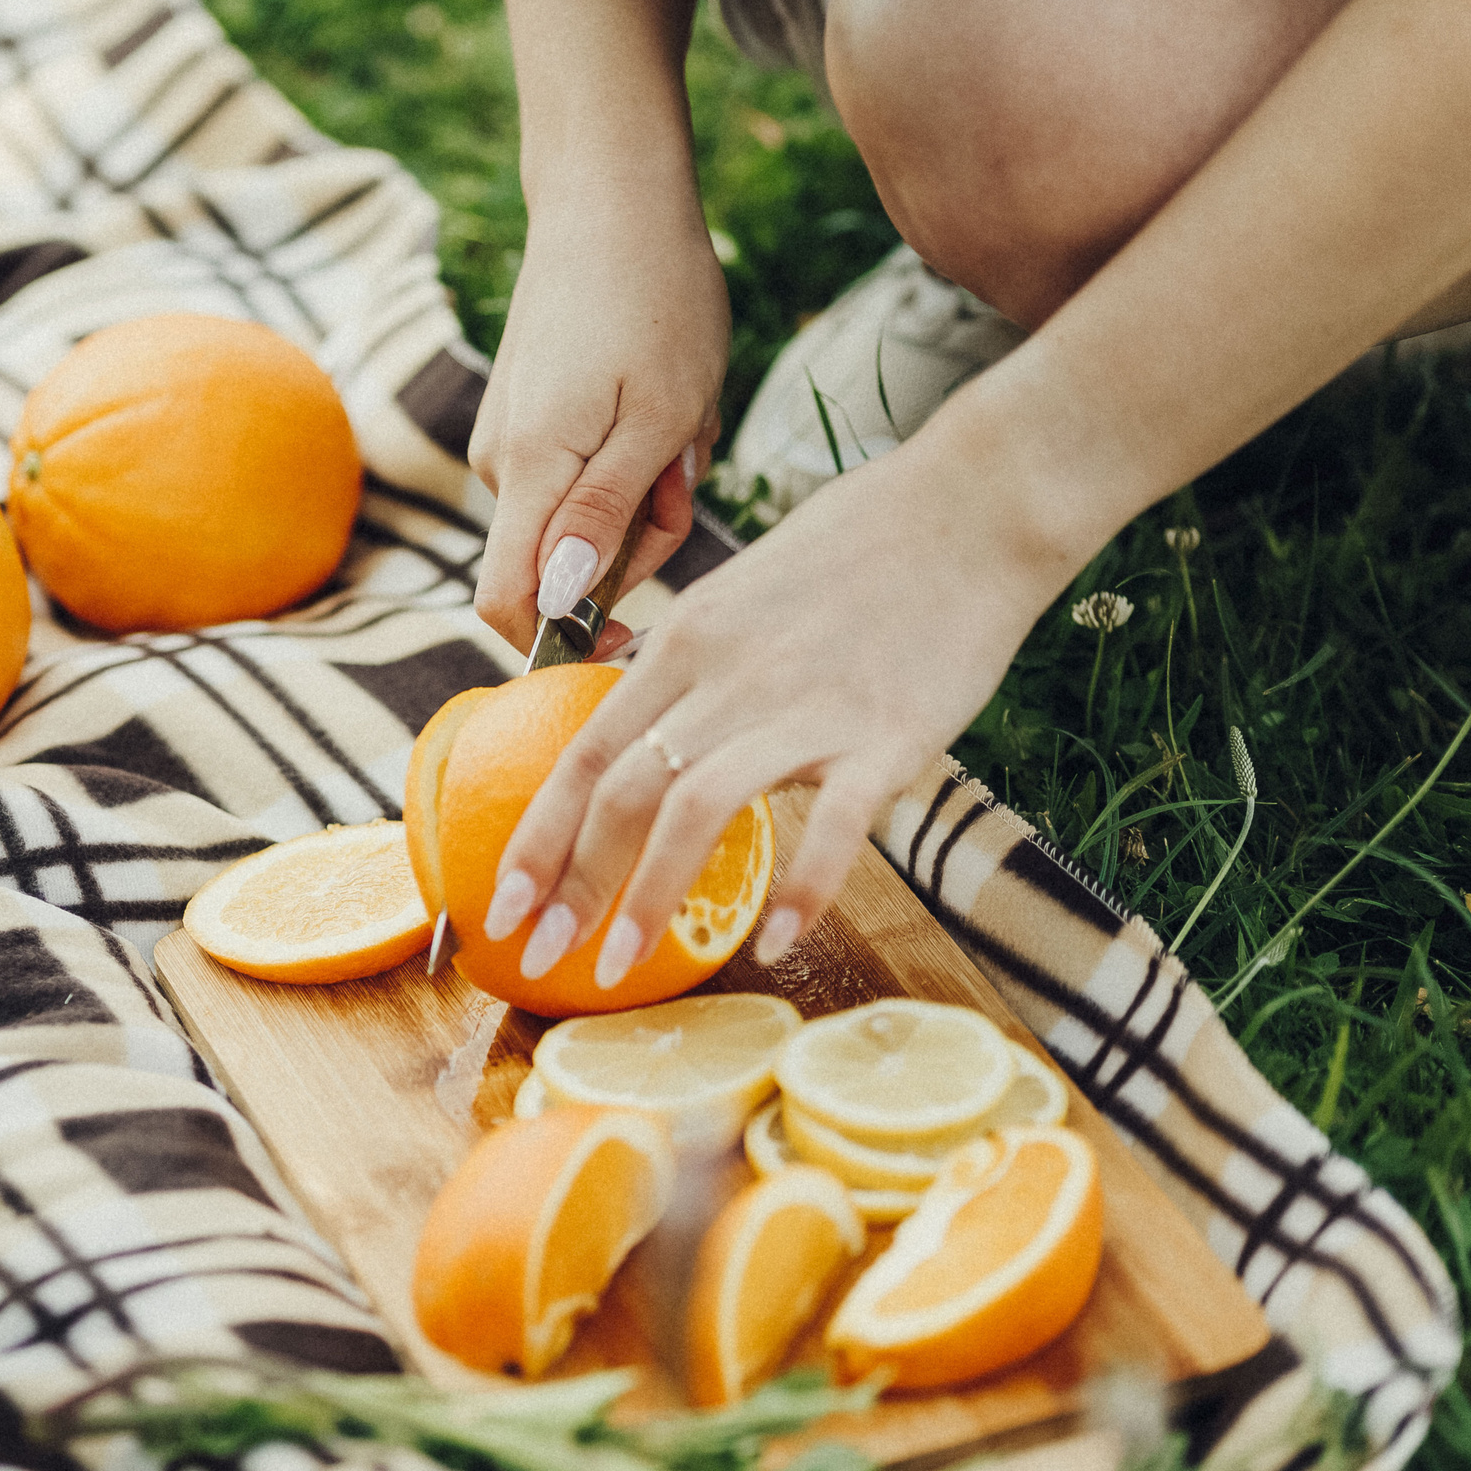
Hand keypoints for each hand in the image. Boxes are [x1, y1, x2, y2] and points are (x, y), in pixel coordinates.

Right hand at [470, 199, 728, 654]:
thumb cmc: (654, 298)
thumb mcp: (659, 416)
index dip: (563, 641)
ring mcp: (508, 440)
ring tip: (678, 420)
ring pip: (580, 519)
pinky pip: (579, 478)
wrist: (611, 198)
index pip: (509, 603)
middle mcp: (500, 464)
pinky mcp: (525, 419)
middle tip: (688, 466)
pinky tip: (656, 403)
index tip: (633, 634)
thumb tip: (561, 602)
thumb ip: (606, 517)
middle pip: (563, 565)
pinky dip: (628, 460)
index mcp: (531, 469)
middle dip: (638, 541)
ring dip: (643, 493)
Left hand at [477, 441, 1068, 976]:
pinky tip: (778, 943)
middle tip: (536, 957)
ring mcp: (806, 707)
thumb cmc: (857, 551)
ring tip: (619, 966)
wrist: (973, 504)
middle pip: (621, 790)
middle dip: (568, 885)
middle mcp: (727, 676)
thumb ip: (685, 670)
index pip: (583, 753)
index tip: (497, 904)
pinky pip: (833, 824)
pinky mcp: (887, 735)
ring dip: (649, 897)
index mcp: (685, 643)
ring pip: (695, 809)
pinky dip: (802, 889)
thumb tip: (638, 735)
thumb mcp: (736, 598)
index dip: (534, 835)